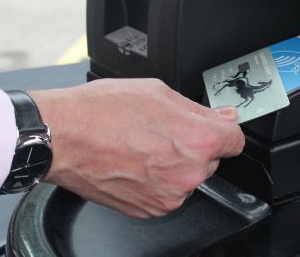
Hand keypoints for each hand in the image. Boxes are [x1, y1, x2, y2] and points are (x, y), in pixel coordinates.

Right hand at [29, 78, 243, 217]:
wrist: (64, 137)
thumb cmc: (102, 110)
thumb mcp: (158, 91)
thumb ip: (198, 108)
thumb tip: (223, 115)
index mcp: (197, 140)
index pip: (235, 139)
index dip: (222, 128)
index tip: (213, 126)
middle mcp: (188, 173)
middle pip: (211, 159)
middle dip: (194, 144)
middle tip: (163, 129)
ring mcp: (169, 195)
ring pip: (187, 177)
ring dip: (174, 164)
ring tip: (143, 144)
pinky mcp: (149, 209)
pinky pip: (166, 192)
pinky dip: (156, 180)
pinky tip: (134, 160)